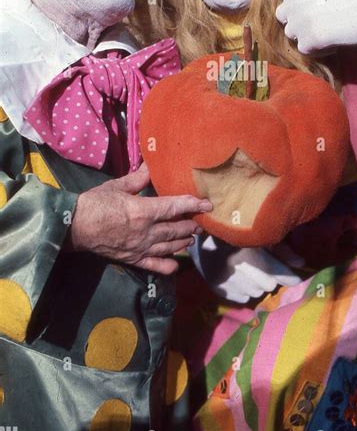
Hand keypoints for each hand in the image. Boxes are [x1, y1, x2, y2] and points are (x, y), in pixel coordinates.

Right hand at [71, 162, 211, 274]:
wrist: (75, 227)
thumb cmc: (95, 203)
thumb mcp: (117, 186)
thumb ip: (138, 178)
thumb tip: (151, 165)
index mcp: (144, 211)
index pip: (176, 208)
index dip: (194, 205)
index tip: (208, 204)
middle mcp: (147, 232)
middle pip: (177, 229)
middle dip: (192, 225)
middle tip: (201, 221)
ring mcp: (141, 248)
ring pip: (171, 247)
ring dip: (184, 241)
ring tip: (192, 236)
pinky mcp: (133, 259)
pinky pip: (155, 265)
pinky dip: (168, 265)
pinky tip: (176, 263)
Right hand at [188, 234, 302, 302]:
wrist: (202, 240)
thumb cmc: (236, 235)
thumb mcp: (259, 237)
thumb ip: (282, 250)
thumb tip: (301, 264)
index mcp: (248, 249)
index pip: (276, 271)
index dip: (288, 277)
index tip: (296, 280)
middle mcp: (236, 266)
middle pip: (268, 284)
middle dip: (270, 277)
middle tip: (264, 268)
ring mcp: (225, 279)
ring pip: (256, 292)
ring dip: (257, 284)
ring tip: (249, 271)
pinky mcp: (219, 289)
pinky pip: (243, 298)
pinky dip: (245, 291)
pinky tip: (239, 278)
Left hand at [232, 0, 356, 71]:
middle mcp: (296, 3)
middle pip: (283, 17)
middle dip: (297, 20)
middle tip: (324, 18)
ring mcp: (300, 22)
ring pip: (294, 37)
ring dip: (309, 37)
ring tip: (334, 28)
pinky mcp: (308, 41)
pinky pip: (308, 51)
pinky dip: (321, 50)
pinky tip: (338, 39)